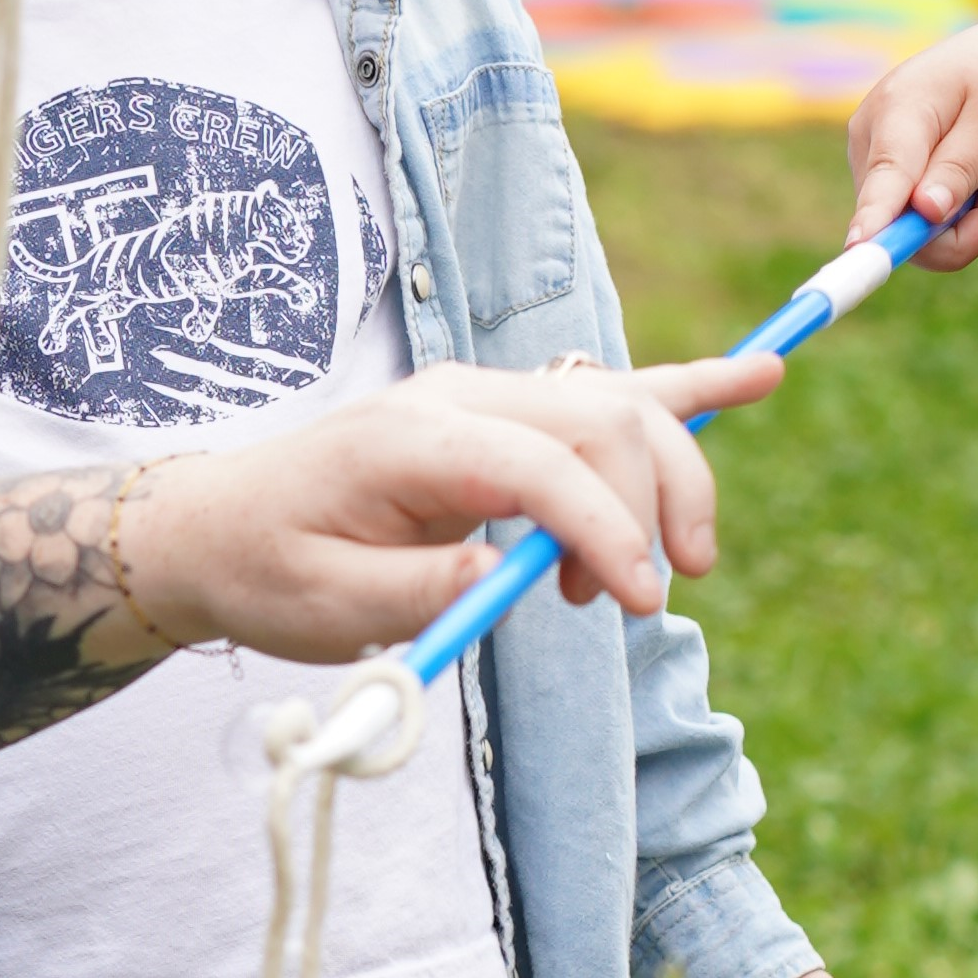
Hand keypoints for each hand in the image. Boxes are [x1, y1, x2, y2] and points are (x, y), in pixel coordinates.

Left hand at [118, 352, 782, 664]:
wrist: (215, 530)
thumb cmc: (266, 570)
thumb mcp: (325, 605)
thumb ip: (418, 590)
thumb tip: (505, 575)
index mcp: (412, 438)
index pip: (544, 466)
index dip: (604, 533)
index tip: (634, 604)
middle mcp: (458, 397)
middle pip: (601, 422)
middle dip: (657, 504)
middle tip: (652, 600)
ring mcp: (485, 396)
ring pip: (617, 406)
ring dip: (669, 476)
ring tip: (677, 564)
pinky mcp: (501, 414)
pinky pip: (605, 395)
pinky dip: (684, 389)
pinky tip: (761, 372)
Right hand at [844, 13, 977, 272]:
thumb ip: (960, 169)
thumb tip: (923, 211)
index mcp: (898, 106)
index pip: (886, 172)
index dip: (874, 213)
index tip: (859, 246)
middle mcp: (870, 138)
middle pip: (896, 220)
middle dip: (959, 227)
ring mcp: (873, 163)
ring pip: (909, 233)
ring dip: (964, 223)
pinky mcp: (884, 185)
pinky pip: (916, 230)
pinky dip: (956, 221)